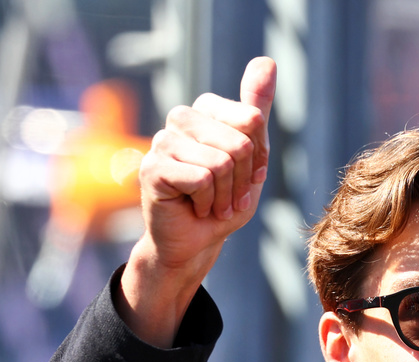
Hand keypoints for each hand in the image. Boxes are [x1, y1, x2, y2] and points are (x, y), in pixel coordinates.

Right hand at [119, 57, 276, 345]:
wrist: (195, 243)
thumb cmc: (222, 201)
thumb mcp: (252, 156)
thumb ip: (256, 110)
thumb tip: (266, 61)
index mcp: (204, 110)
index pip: (251, 120)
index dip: (257, 157)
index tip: (245, 176)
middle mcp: (180, 118)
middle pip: (238, 142)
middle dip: (243, 180)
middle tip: (227, 196)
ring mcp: (162, 141)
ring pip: (220, 162)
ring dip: (225, 195)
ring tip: (211, 204)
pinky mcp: (151, 168)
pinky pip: (201, 179)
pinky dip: (208, 202)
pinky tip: (195, 208)